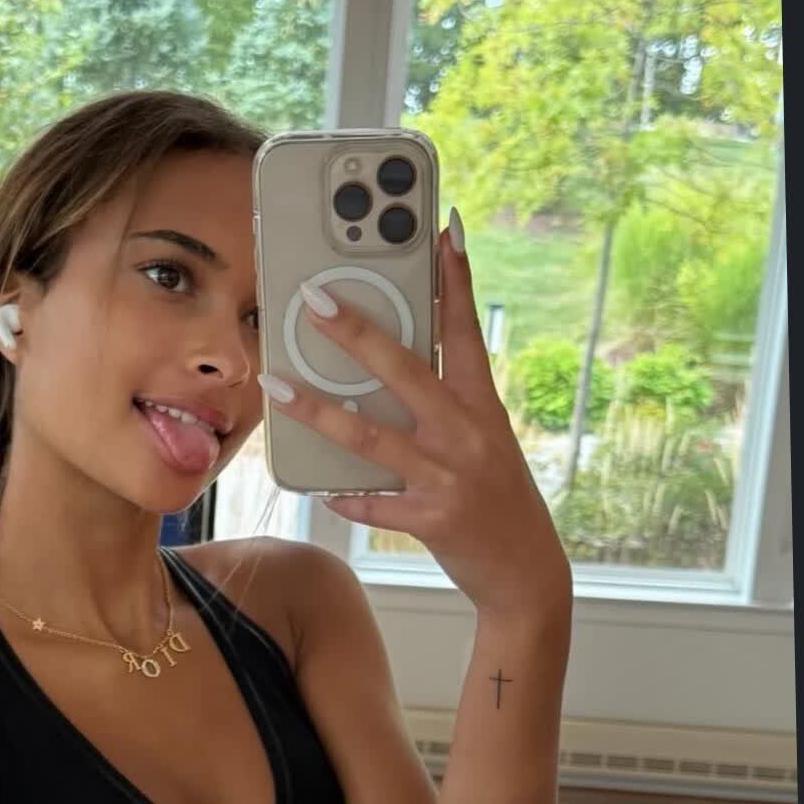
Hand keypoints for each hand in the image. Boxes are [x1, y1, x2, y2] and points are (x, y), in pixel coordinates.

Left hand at [259, 216, 571, 621]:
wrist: (525, 571)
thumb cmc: (497, 499)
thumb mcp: (485, 442)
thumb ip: (446, 408)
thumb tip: (388, 373)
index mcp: (483, 407)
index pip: (466, 332)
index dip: (455, 281)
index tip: (442, 231)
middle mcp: (466, 435)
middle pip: (405, 371)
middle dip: (358, 333)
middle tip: (316, 301)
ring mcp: (448, 477)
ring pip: (372, 436)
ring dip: (319, 411)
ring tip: (278, 386)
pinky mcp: (431, 520)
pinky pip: (373, 502)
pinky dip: (344, 495)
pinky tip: (319, 487)